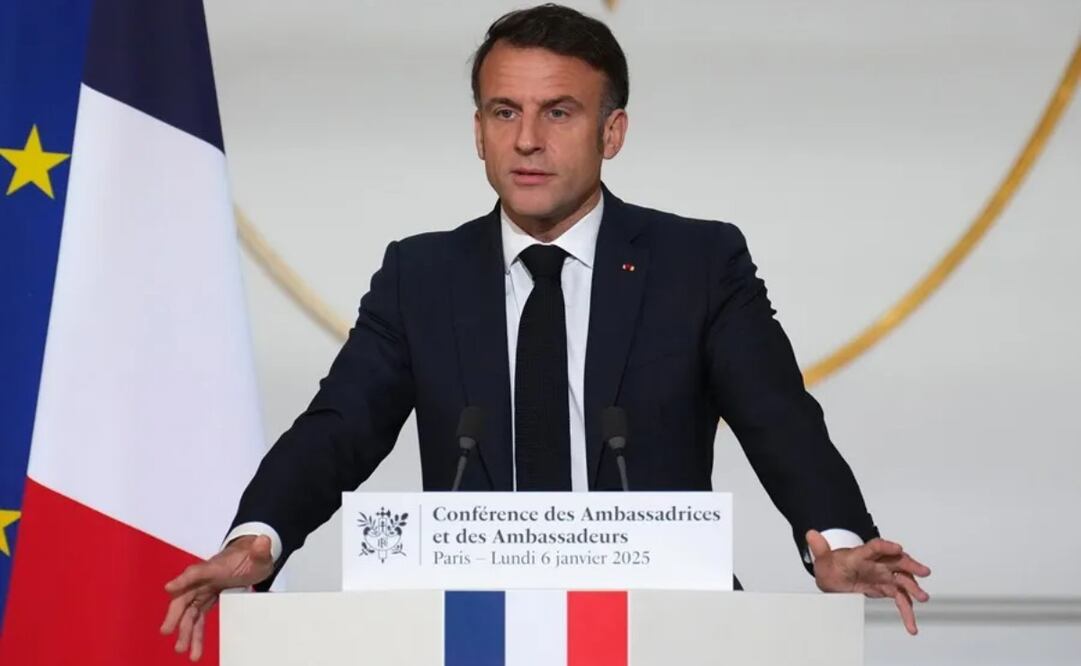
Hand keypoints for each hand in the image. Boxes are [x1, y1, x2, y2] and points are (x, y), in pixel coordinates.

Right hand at [160, 534, 274, 660]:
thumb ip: (261, 549)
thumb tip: (263, 541)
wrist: (252, 557)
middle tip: (167, 630)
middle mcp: (205, 578)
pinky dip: (195, 632)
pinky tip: (193, 648)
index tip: (170, 589)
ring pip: (189, 612)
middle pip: (186, 596)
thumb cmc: (252, 556)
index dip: (184, 580)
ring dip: (185, 631)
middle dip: (176, 614)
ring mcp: (204, 589)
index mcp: (216, 566)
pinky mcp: (207, 599)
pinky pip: (197, 617)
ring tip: (183, 649)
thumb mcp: (261, 553)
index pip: (197, 571)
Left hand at [806, 529, 930, 634]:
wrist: (834, 577)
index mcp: (861, 554)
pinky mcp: (886, 588)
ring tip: (923, 597)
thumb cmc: (831, 565)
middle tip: (923, 571)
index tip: (897, 548)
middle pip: (897, 561)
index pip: (875, 547)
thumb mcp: (822, 558)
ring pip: (903, 581)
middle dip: (910, 565)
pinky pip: (900, 600)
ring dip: (914, 588)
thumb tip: (810, 534)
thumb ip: (819, 548)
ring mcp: (883, 576)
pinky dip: (907, 612)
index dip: (886, 546)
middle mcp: (877, 563)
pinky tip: (911, 625)